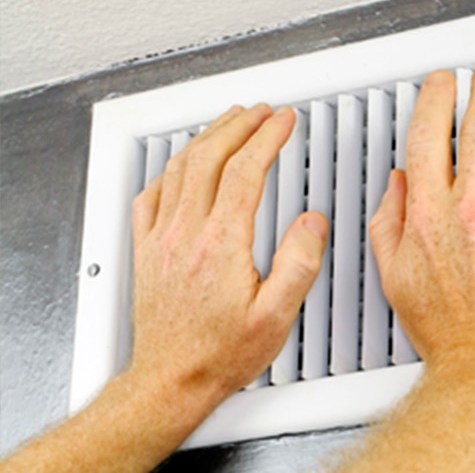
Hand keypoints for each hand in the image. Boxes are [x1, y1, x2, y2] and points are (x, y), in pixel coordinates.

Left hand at [129, 104, 327, 402]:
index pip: (247, 171)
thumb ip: (298, 264)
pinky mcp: (147, 250)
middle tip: (261, 112)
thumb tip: (311, 223)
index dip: (268, 137)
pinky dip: (170, 169)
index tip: (283, 121)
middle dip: (239, 125)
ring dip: (207, 137)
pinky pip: (151, 195)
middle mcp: (186, 233)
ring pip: (180, 168)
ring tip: (228, 122)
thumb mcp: (275, 317)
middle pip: (211, 157)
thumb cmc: (219, 354)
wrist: (171, 379)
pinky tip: (179, 166)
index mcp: (221, 243)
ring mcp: (162, 239)